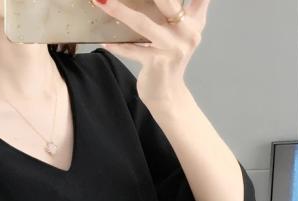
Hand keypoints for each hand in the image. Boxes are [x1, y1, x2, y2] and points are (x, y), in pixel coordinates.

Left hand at [92, 0, 210, 108]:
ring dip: (120, 11)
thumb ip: (180, 12)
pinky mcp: (156, 62)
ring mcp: (172, 48)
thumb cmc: (169, 61)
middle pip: (168, 2)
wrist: (168, 95)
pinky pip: (131, 50)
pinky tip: (104, 41)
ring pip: (142, 23)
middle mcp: (187, 33)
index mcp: (194, 22)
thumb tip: (157, 0)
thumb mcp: (181, 35)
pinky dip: (117, 46)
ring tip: (102, 2)